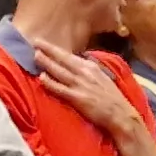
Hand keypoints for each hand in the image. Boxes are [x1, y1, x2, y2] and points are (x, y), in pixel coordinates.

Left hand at [27, 39, 144, 140]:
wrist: (120, 113)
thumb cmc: (111, 98)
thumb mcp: (102, 77)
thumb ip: (90, 70)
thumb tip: (81, 62)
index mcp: (91, 67)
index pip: (69, 56)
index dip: (55, 49)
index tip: (44, 42)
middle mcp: (85, 73)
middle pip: (63, 59)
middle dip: (48, 50)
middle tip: (35, 41)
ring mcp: (81, 85)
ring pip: (60, 71)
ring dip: (47, 63)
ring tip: (35, 55)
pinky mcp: (78, 98)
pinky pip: (61, 89)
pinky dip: (51, 83)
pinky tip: (41, 78)